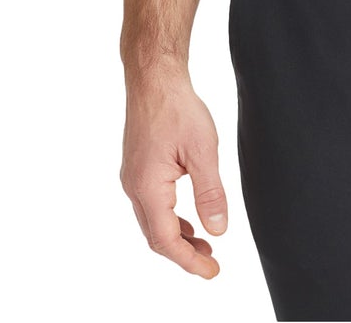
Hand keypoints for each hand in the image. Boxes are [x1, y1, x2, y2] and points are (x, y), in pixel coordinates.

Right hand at [120, 68, 228, 277]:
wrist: (154, 79)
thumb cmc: (177, 108)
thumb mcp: (203, 150)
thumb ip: (211, 193)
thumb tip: (218, 230)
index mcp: (148, 188)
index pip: (167, 240)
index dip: (189, 261)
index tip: (212, 271)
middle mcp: (134, 187)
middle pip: (156, 236)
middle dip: (183, 253)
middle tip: (211, 263)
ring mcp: (132, 178)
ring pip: (152, 221)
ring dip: (177, 237)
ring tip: (204, 244)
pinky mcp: (137, 168)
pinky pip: (150, 205)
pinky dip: (170, 218)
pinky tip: (188, 218)